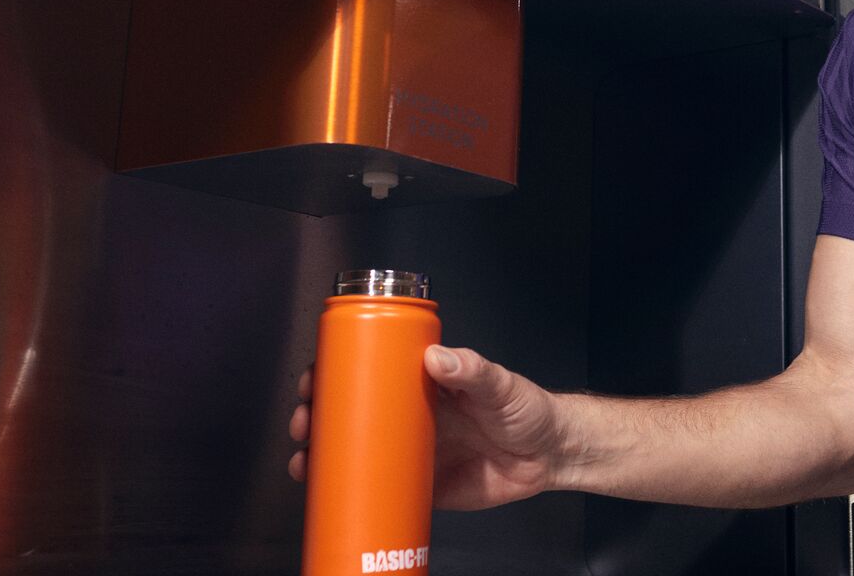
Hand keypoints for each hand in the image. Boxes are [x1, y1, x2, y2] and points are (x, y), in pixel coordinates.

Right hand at [286, 346, 568, 509]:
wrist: (550, 457)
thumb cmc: (527, 410)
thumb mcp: (501, 383)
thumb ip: (474, 370)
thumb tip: (438, 358)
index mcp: (423, 383)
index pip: (369, 371)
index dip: (335, 373)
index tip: (314, 377)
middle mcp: (410, 415)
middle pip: (351, 412)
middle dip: (317, 416)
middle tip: (304, 423)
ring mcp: (412, 451)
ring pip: (356, 452)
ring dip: (323, 456)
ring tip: (304, 462)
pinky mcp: (421, 486)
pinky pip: (379, 490)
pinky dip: (351, 493)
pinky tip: (328, 495)